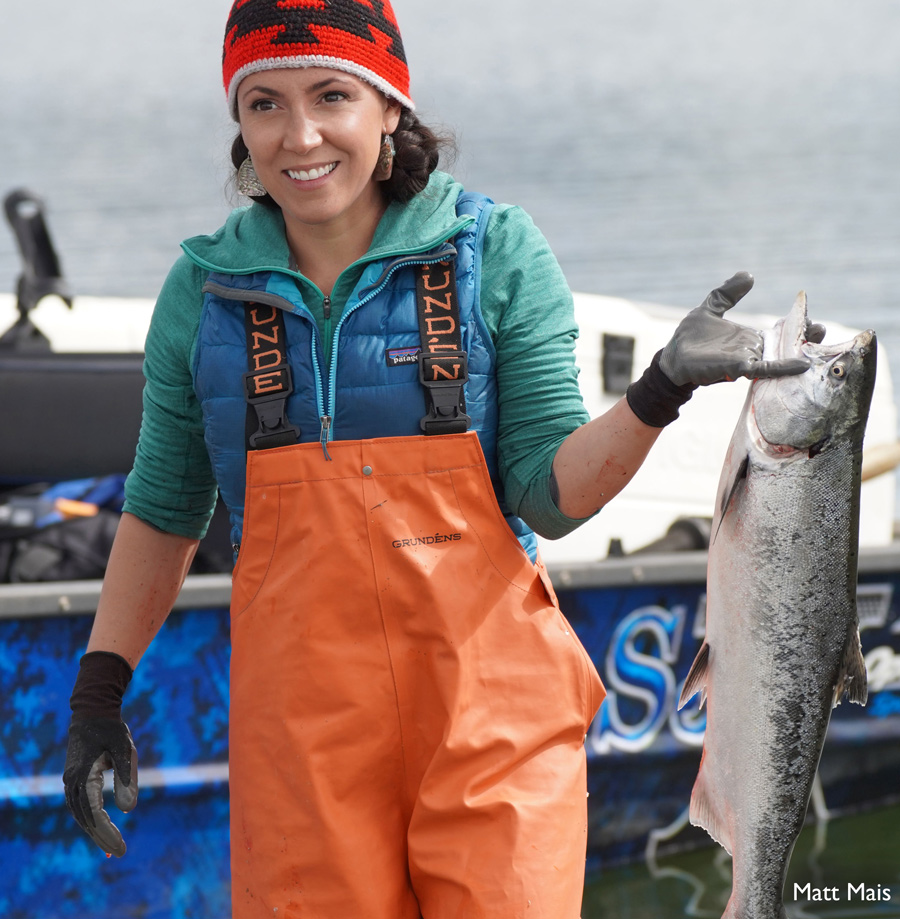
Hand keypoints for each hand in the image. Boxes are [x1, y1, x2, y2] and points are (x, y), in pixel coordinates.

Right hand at [63, 718, 137, 856]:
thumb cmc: (112, 731)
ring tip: (111, 848)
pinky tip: (101, 828)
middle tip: (118, 853)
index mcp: (84, 777)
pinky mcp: (73, 780)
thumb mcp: (125, 751)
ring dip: (94, 832)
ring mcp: (70, 782)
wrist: (93, 714)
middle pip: (85, 819)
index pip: (95, 813)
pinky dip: (90, 820)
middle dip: (102, 837)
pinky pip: (80, 807)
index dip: (107, 832)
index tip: (121, 847)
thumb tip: (128, 811)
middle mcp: (72, 783)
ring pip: (80, 815)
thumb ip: (127, 779)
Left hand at [659, 272, 810, 385]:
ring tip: (818, 340)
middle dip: (806, 338)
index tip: (810, 315)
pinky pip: (765, 369)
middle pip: (785, 345)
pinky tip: (801, 364)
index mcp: (748, 337)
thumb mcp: (711, 309)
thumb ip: (728, 293)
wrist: (673, 357)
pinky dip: (783, 367)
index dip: (797, 324)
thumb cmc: (691, 337)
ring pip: (780, 356)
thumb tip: (749, 275)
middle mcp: (752, 350)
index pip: (779, 332)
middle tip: (820, 328)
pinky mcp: (739, 368)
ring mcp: (747, 359)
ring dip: (800, 351)